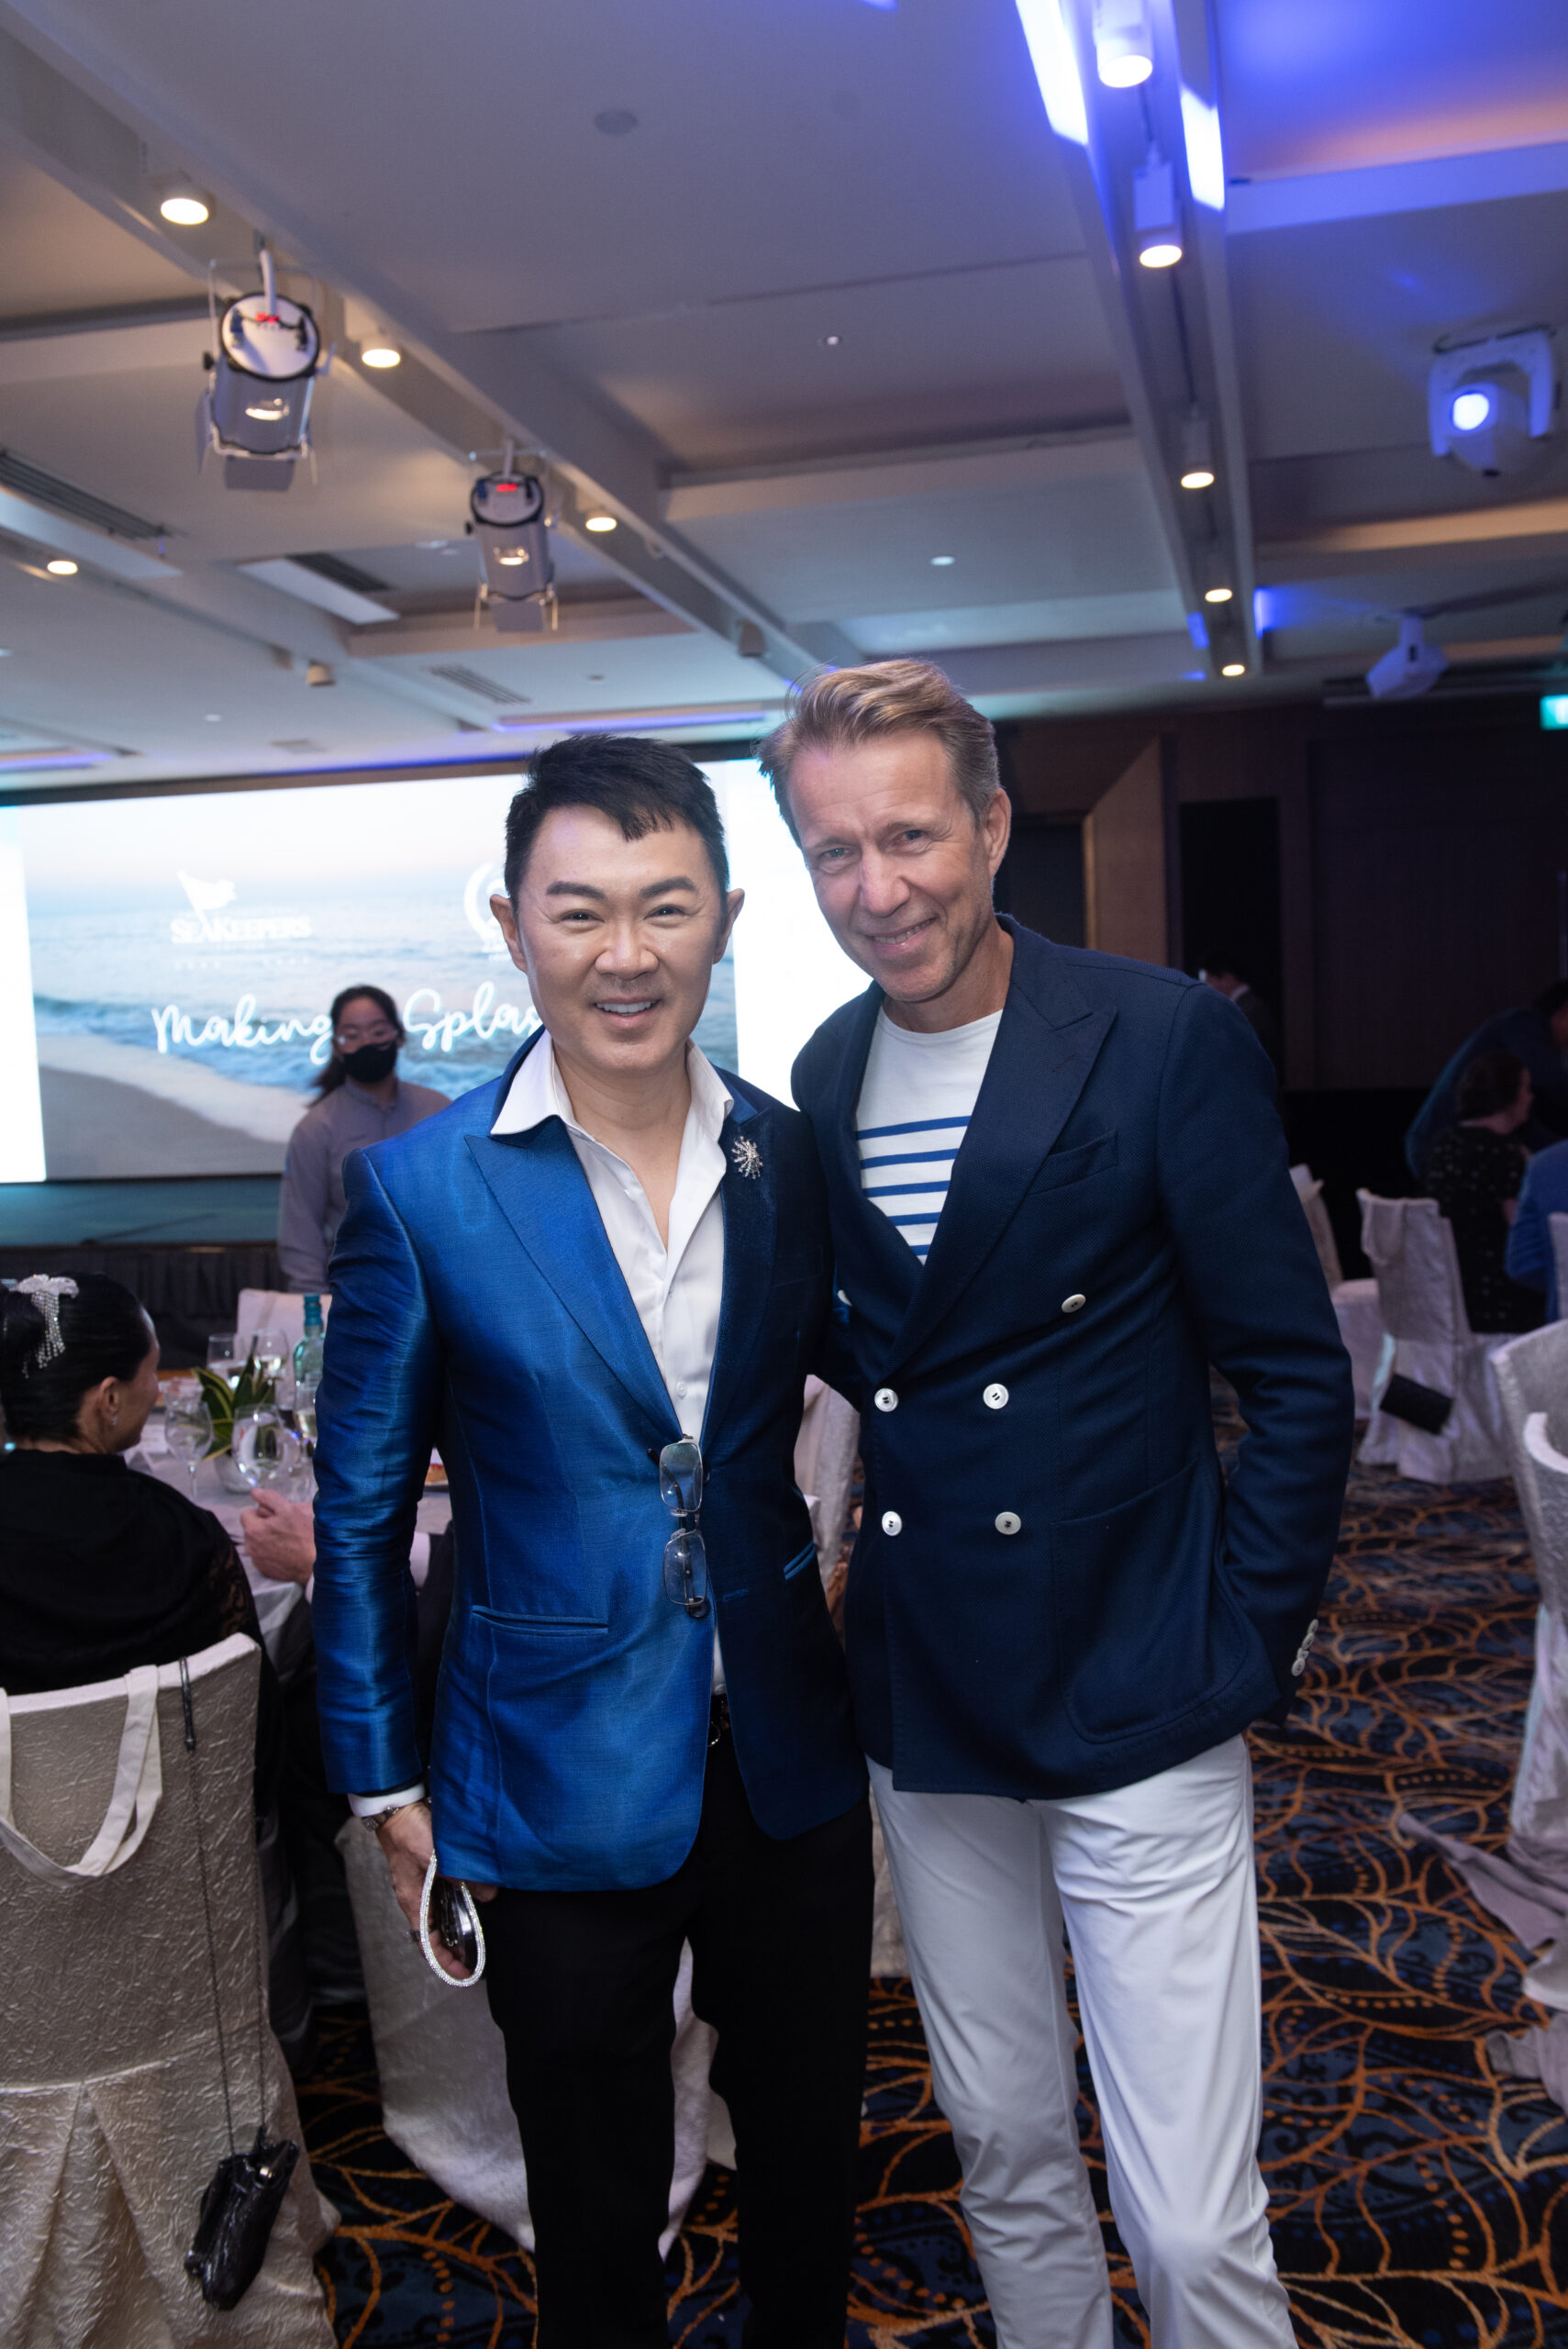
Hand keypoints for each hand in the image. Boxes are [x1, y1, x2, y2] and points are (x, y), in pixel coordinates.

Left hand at [241, 1490, 315, 1584]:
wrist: (316, 1563)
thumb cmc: (303, 1535)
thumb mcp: (289, 1510)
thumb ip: (269, 1498)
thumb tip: (254, 1492)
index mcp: (252, 1530)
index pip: (245, 1513)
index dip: (260, 1511)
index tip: (274, 1516)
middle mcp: (250, 1547)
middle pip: (251, 1529)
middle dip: (262, 1526)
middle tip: (282, 1527)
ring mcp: (257, 1561)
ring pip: (256, 1544)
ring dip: (266, 1540)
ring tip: (285, 1540)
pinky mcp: (264, 1571)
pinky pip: (262, 1557)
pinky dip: (270, 1554)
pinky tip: (285, 1552)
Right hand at [376, 1801, 496, 1982]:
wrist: (398, 1807)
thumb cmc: (409, 1832)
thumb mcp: (436, 1857)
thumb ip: (462, 1876)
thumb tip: (488, 1896)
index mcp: (413, 1901)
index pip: (427, 1944)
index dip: (445, 1962)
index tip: (464, 1973)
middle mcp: (418, 1897)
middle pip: (436, 1932)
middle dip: (455, 1946)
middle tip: (476, 1955)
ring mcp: (424, 1884)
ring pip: (443, 1913)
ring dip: (459, 1923)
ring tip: (479, 1930)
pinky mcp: (431, 1870)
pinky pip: (448, 1893)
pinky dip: (462, 1899)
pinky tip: (477, 1895)